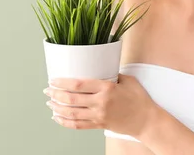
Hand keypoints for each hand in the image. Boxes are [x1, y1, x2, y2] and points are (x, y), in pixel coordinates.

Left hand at [43, 73, 157, 136]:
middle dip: (56, 95)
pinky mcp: (99, 125)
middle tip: (47, 90)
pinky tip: (58, 117)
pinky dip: (65, 122)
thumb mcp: (127, 81)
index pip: (79, 84)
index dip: (63, 82)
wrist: (146, 120)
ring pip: (72, 113)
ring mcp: (99, 115)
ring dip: (57, 108)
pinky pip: (78, 125)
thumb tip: (98, 69)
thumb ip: (111, 75)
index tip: (53, 80)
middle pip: (72, 99)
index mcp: (107, 88)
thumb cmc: (139, 99)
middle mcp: (101, 102)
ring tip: (49, 103)